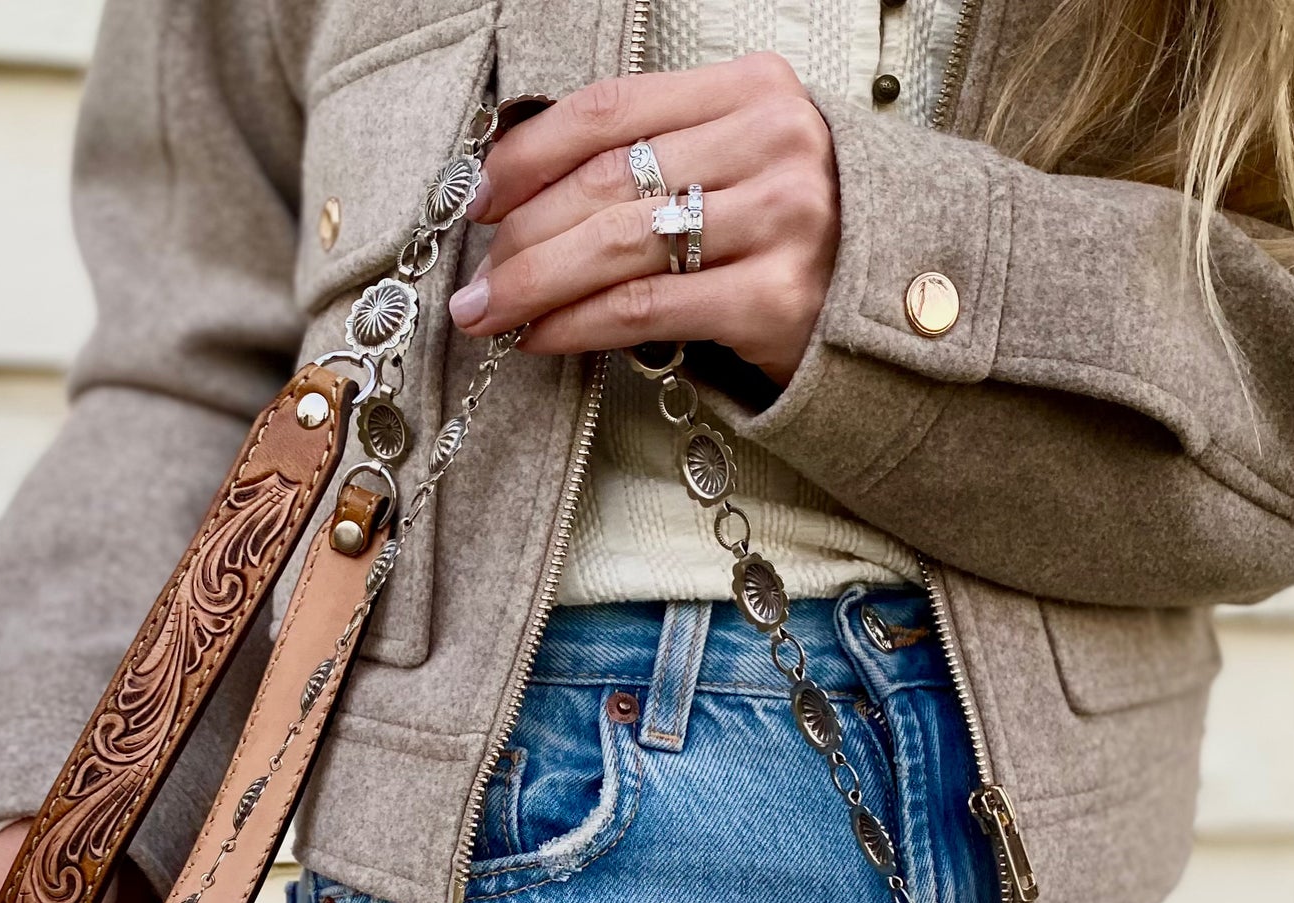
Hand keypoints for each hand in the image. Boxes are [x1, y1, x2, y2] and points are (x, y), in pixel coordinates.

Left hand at [450, 54, 840, 387]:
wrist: (901, 300)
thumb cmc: (801, 232)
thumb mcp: (744, 161)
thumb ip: (661, 156)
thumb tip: (529, 195)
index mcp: (753, 91)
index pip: (612, 110)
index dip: (529, 153)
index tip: (478, 195)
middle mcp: (772, 145)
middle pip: (606, 182)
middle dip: (521, 233)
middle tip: (475, 276)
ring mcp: (780, 221)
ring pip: (617, 247)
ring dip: (535, 283)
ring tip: (489, 312)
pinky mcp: (775, 298)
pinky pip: (644, 309)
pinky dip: (577, 325)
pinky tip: (540, 338)